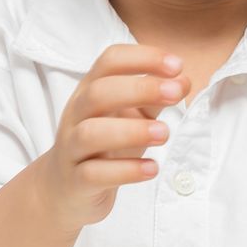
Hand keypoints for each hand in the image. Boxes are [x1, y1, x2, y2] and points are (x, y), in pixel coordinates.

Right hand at [41, 44, 187, 226]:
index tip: (177, 65)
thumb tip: (182, 81)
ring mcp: (72, 148)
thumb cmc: (103, 145)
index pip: (110, 61)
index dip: (143, 58)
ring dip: (131, 130)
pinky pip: (93, 174)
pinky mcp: (75, 180)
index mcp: (90, 90)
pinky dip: (125, 170)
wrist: (63, 189)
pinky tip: (151, 169)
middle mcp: (77, 114)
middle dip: (140, 89)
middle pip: (98, 92)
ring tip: (164, 134)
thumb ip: (154, 99)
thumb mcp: (129, 117)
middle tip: (176, 94)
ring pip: (90, 133)